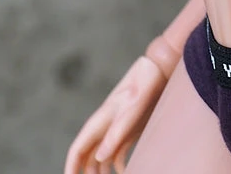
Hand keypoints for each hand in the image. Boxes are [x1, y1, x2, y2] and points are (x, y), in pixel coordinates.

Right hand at [64, 54, 167, 173]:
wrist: (160, 68)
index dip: (70, 167)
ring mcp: (117, 128)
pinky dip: (119, 167)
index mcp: (100, 121)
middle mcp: (105, 126)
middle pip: (88, 157)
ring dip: (102, 173)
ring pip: (102, 158)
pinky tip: (127, 172)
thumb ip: (116, 132)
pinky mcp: (131, 130)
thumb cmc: (145, 85)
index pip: (77, 149)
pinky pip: (118, 153)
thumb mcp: (133, 109)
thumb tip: (99, 157)